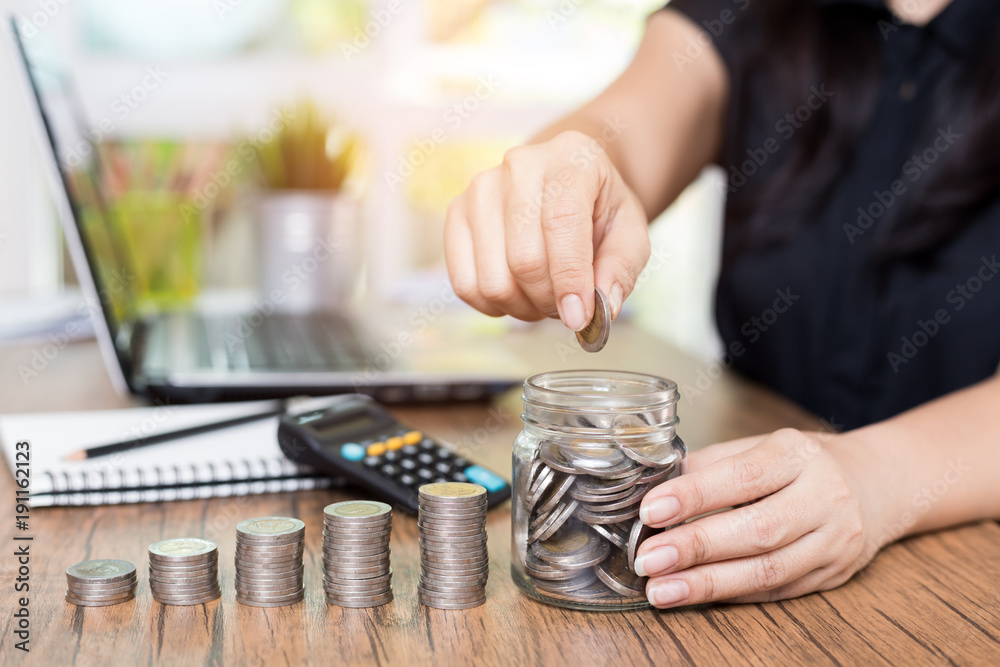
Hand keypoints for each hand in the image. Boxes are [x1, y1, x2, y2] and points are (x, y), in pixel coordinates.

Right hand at [444, 130, 649, 329]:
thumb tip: (601, 307)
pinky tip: (515, 294)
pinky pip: (465, 284)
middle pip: (524, 259)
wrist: (566, 186)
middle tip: (567, 307)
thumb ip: (620, 269)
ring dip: (522, 307)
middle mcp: (519, 165)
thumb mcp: (630, 234)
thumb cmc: (599, 211)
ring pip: (493, 279)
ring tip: (543, 297)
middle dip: (549, 300)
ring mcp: (480, 189)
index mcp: (571, 160)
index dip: (569, 278)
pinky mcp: (456, 213)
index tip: (579, 317)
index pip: (561, 221)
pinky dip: (493, 305)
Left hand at [635, 428, 886, 606]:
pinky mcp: (833, 574)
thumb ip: (711, 464)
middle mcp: (824, 496)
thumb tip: (656, 487)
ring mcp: (833, 540)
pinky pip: (776, 590)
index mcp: (798, 454)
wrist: (873, 485)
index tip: (652, 510)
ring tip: (662, 589)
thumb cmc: (801, 464)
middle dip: (697, 547)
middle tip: (649, 558)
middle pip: (757, 530)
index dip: (695, 496)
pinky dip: (732, 594)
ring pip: (768, 570)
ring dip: (708, 584)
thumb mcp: (760, 446)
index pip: (743, 477)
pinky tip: (695, 595)